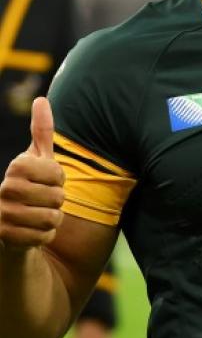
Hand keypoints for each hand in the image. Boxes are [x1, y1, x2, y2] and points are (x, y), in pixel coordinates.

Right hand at [0, 97, 64, 250]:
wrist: (10, 223)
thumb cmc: (30, 185)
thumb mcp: (38, 158)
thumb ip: (42, 131)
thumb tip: (41, 99)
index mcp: (17, 166)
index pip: (59, 174)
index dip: (58, 180)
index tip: (45, 180)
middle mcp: (6, 188)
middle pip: (58, 197)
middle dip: (56, 201)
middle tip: (41, 200)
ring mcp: (4, 214)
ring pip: (53, 218)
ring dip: (52, 220)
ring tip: (37, 215)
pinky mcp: (6, 238)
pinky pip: (45, 236)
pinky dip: (44, 236)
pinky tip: (31, 231)